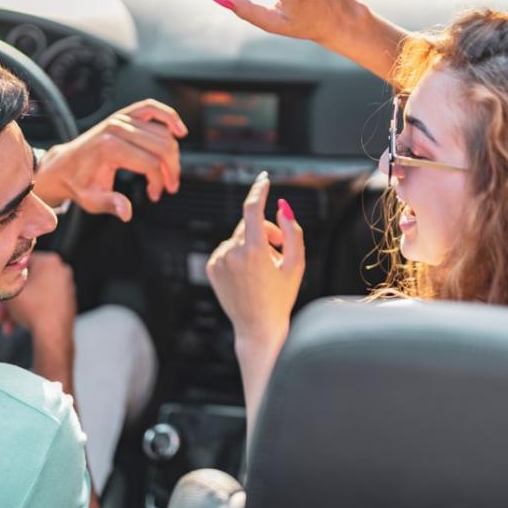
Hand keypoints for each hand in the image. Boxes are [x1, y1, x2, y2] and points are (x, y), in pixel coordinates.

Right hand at [0, 251, 76, 340]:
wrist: (53, 335)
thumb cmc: (35, 310)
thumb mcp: (10, 291)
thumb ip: (2, 279)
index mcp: (49, 261)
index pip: (21, 262)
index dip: (5, 274)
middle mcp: (61, 271)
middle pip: (27, 282)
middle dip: (10, 299)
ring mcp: (65, 287)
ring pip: (33, 295)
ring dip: (17, 309)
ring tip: (6, 324)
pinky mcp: (66, 302)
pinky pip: (43, 302)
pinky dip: (30, 311)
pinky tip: (17, 325)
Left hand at [33, 99, 187, 221]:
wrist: (65, 165)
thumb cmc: (78, 183)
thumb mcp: (91, 200)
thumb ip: (110, 205)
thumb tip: (126, 211)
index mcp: (109, 148)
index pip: (150, 164)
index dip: (158, 182)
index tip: (155, 196)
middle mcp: (117, 129)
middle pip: (162, 147)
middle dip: (171, 169)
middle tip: (169, 187)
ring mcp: (121, 119)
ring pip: (163, 133)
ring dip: (173, 154)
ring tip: (169, 172)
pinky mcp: (125, 114)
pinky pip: (152, 109)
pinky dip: (169, 117)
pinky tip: (180, 130)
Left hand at [206, 171, 304, 344]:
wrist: (258, 327)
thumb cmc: (281, 296)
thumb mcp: (296, 263)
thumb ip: (292, 231)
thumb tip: (281, 206)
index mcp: (254, 251)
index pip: (252, 209)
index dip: (259, 191)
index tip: (264, 179)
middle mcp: (231, 253)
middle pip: (249, 224)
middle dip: (266, 231)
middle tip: (279, 249)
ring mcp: (218, 260)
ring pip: (238, 236)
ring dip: (252, 244)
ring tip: (263, 268)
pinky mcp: (211, 267)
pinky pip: (227, 248)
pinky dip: (238, 254)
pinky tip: (247, 274)